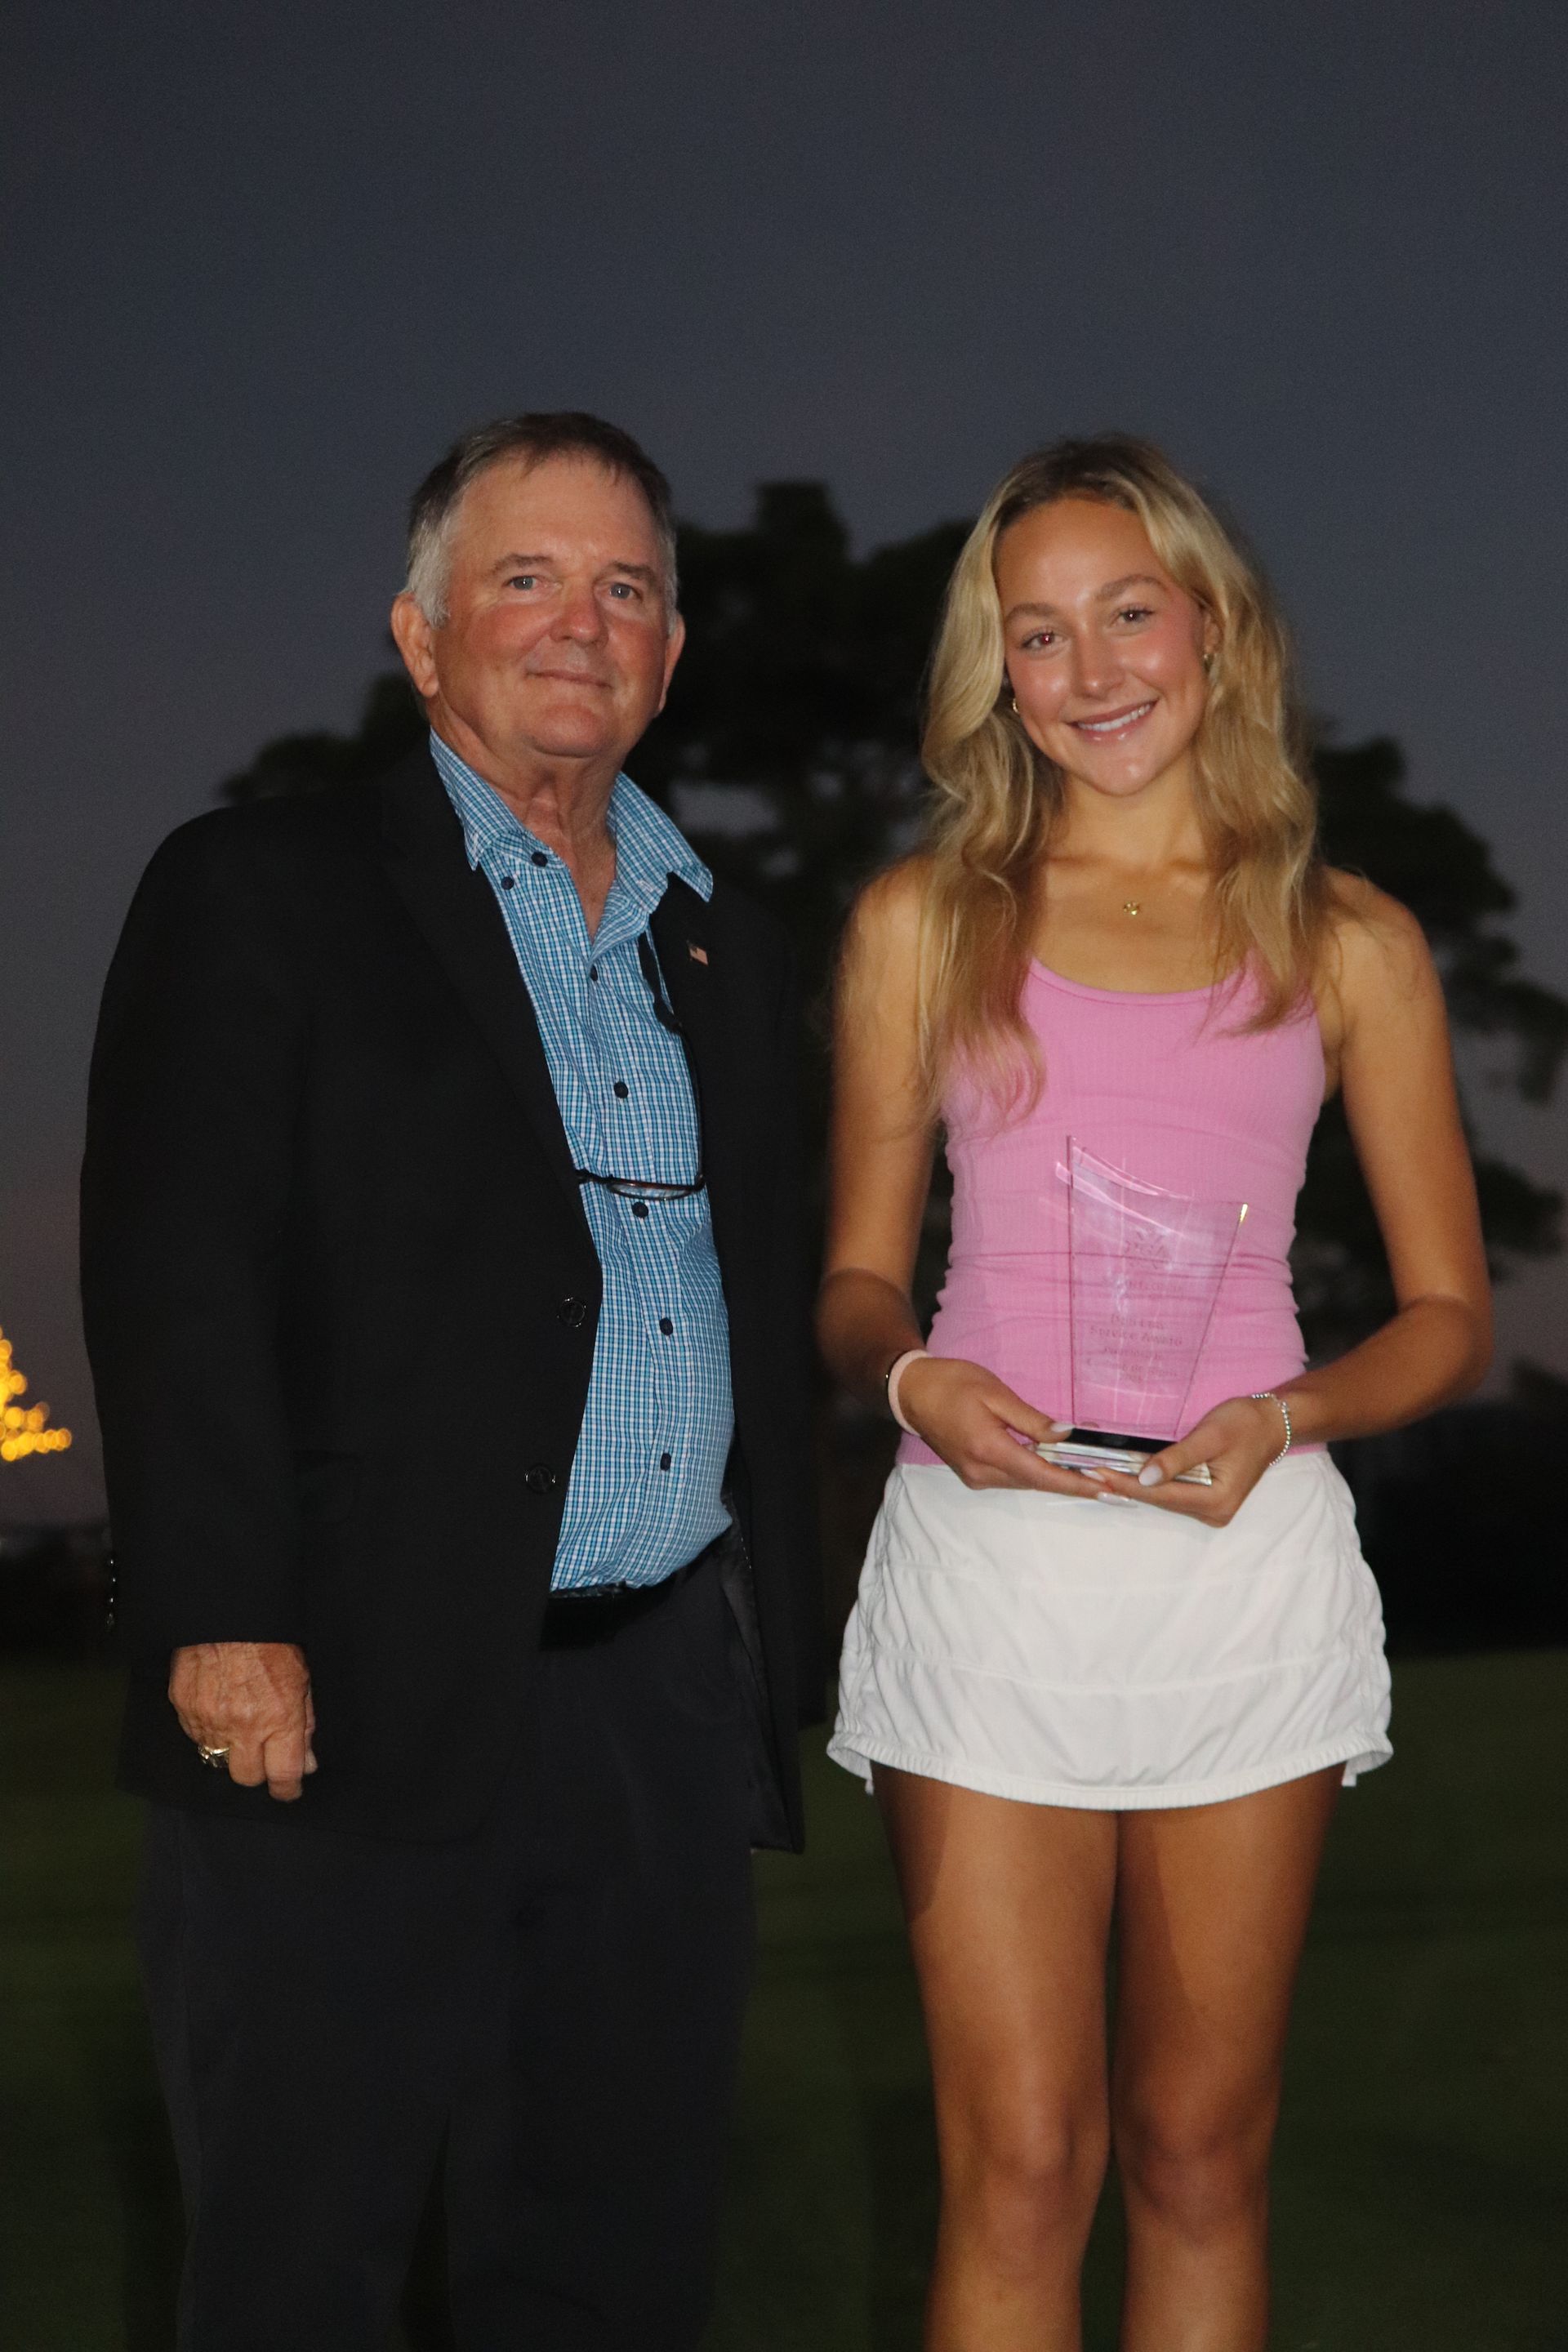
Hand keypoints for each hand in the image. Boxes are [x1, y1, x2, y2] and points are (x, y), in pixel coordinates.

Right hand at [170, 1641, 315, 1800]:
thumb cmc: (270, 1641)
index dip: (287, 1789)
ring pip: (217, 1759)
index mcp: (278, 1718)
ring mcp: (210, 1720)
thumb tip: (307, 1762)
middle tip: (262, 1751)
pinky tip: (218, 1707)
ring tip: (239, 1719)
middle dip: (256, 1770)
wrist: (227, 1614)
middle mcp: (243, 1725)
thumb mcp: (303, 1678)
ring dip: (229, 1748)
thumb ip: (305, 1725)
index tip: (288, 1790)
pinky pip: (196, 1737)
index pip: (283, 1775)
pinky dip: (208, 1730)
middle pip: (246, 1777)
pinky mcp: (185, 1709)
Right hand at [897, 1356, 1102, 1496]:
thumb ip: (1031, 1420)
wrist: (912, 1392)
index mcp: (989, 1450)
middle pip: (1036, 1482)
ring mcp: (976, 1477)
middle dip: (1072, 1481)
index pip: (1042, 1474)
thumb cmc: (953, 1384)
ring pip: (1025, 1482)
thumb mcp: (995, 1393)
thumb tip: (1066, 1437)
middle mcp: (982, 1472)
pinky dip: (1035, 1472)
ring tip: (1088, 1471)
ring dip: (1055, 1477)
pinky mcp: (973, 1474)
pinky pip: (1012, 1477)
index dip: (1076, 1484)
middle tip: (1108, 1478)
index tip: (1105, 1489)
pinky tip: (1054, 1463)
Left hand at [1088, 1394, 1288, 1526]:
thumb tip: (1144, 1478)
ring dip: (1134, 1486)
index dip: (1127, 1484)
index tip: (1096, 1472)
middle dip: (1125, 1485)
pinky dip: (1151, 1484)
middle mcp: (1214, 1514)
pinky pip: (1173, 1494)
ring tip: (1100, 1471)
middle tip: (1089, 1470)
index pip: (1162, 1495)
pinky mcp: (1208, 1501)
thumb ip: (1177, 1459)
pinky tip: (1127, 1474)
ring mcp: (1211, 1510)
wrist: (1272, 1424)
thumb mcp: (1209, 1436)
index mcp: (1218, 1501)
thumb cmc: (1244, 1424)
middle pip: (1160, 1501)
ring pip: (1164, 1500)